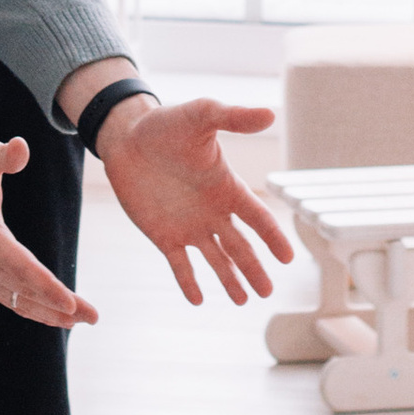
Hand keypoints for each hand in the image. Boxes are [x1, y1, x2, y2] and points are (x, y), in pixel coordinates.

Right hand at [0, 100, 97, 327]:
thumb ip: (4, 154)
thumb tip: (21, 147)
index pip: (21, 268)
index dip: (47, 287)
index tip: (72, 304)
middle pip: (26, 291)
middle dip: (60, 307)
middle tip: (95, 317)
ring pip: (20, 301)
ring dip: (51, 313)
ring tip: (84, 320)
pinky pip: (13, 299)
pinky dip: (36, 308)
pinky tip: (58, 314)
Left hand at [96, 94, 293, 309]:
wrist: (126, 137)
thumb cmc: (167, 123)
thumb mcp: (202, 116)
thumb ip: (234, 118)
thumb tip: (271, 114)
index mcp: (226, 186)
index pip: (257, 216)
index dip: (272, 237)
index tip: (287, 258)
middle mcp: (213, 211)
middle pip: (240, 246)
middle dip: (254, 269)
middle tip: (267, 292)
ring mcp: (189, 225)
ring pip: (215, 259)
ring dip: (229, 280)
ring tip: (243, 300)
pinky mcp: (163, 235)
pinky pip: (180, 264)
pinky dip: (188, 281)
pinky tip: (197, 299)